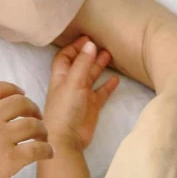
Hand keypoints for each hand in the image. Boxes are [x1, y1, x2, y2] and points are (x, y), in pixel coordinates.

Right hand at [0, 81, 49, 177]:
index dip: (14, 89)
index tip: (22, 94)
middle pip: (20, 102)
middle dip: (32, 108)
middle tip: (36, 118)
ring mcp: (0, 138)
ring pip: (34, 124)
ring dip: (42, 130)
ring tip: (42, 137)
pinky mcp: (11, 160)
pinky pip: (38, 149)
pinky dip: (47, 150)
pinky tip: (47, 153)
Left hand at [44, 37, 120, 154]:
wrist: (67, 139)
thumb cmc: (65, 108)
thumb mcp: (73, 82)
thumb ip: (83, 63)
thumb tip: (90, 43)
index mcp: (61, 77)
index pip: (65, 57)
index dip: (74, 47)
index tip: (87, 38)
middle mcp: (71, 84)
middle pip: (80, 64)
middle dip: (89, 54)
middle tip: (102, 43)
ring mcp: (82, 95)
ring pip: (91, 76)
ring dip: (99, 66)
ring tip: (111, 55)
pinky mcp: (92, 106)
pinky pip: (101, 92)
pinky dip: (108, 85)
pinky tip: (116, 78)